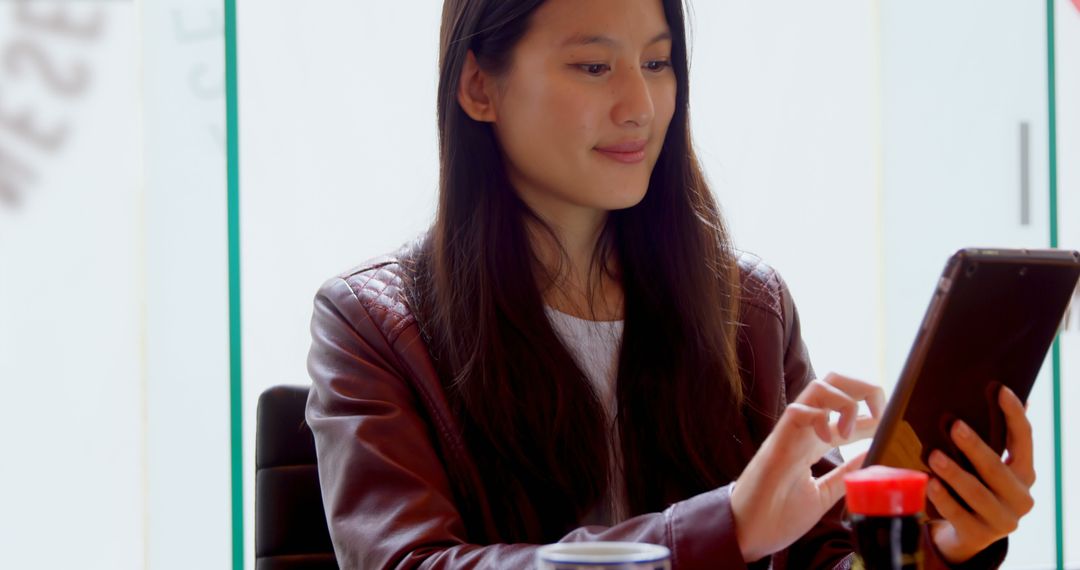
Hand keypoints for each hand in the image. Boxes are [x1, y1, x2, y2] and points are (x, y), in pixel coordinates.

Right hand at [730, 373, 884, 561]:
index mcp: (813, 440)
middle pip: (835, 381)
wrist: (748, 532)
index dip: (872, 409)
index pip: (846, 408)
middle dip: (863, 387)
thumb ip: (845, 473)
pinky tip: (828, 438)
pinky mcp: (778, 441)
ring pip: (818, 387)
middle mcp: (804, 429)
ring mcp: (790, 432)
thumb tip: (872, 455)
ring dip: (844, 401)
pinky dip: (820, 417)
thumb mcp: (823, 494)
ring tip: (850, 432)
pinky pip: (798, 410)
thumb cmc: (778, 514)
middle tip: (879, 414)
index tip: (890, 423)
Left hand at [926, 386, 1035, 562]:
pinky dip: (944, 498)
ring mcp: (1003, 520)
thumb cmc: (974, 484)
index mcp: (1025, 473)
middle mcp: (1021, 497)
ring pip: (977, 492)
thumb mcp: (984, 464)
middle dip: (975, 446)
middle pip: (997, 468)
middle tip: (954, 425)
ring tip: (934, 455)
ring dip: (955, 472)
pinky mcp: (979, 535)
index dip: (1014, 414)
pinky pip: (959, 514)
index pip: (1024, 439)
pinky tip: (930, 483)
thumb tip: (994, 390)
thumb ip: (990, 437)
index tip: (1000, 390)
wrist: (966, 532)